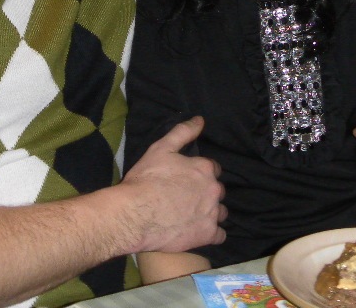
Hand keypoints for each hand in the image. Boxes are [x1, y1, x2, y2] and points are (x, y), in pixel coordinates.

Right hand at [120, 116, 226, 253]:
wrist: (134, 215)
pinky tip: (198, 231)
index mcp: (204, 168)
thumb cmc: (146, 179)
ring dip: (212, 212)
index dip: (200, 173)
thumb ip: (183, 132)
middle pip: (218, 190)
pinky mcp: (207, 235)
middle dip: (207, 192)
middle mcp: (214, 190)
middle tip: (187, 198)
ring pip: (221, 212)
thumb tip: (200, 120)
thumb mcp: (161, 148)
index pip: (213, 168)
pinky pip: (220, 235)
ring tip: (193, 216)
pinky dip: (212, 233)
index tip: (188, 179)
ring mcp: (212, 214)